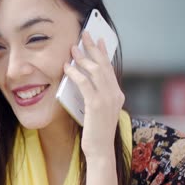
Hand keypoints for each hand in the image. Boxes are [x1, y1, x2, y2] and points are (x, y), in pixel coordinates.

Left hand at [63, 31, 124, 159]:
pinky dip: (75, 74)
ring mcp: (107, 99)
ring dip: (83, 58)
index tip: (98, 39)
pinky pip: (85, 84)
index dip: (103, 52)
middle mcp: (115, 94)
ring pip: (96, 71)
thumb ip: (94, 95)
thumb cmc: (95, 132)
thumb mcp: (97, 110)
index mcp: (117, 94)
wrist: (100, 150)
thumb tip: (81, 79)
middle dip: (93, 48)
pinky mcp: (96, 105)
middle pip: (104, 65)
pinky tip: (67, 68)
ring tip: (73, 49)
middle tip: (85, 34)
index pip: (110, 68)